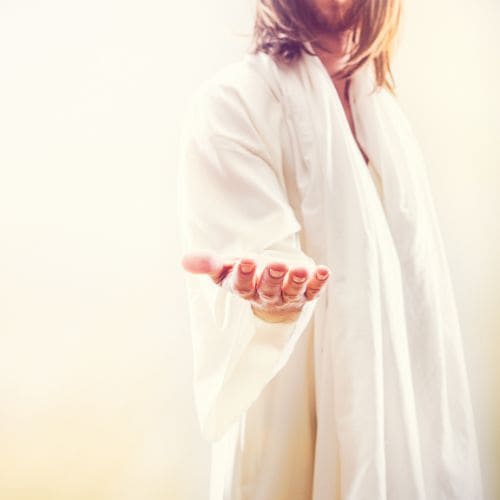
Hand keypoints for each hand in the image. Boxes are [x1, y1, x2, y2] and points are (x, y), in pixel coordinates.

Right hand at [181, 250, 330, 322]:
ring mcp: (286, 296)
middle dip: (272, 277)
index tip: (246, 262)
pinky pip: (312, 291)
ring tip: (301, 269)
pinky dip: (318, 282)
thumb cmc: (246, 276)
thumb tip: (184, 261)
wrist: (269, 288)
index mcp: (244, 289)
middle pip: (268, 290)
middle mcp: (265, 296)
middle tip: (276, 265)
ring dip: (296, 281)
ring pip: (291, 292)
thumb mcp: (226, 268)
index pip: (241, 286)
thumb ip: (208, 264)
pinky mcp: (305, 294)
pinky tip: (324, 271)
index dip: (243, 275)